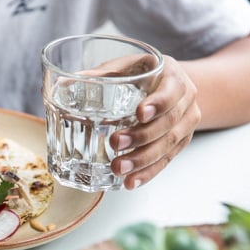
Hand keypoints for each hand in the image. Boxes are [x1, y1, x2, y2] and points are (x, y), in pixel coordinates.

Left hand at [109, 56, 200, 188]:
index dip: (158, 103)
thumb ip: (101, 75)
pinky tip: (131, 181)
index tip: (139, 114)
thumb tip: (64, 82)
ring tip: (119, 168)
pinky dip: (148, 173)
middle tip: (115, 143)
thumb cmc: (140, 74)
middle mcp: (186, 99)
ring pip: (168, 145)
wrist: (168, 85)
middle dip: (142, 136)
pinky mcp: (180, 142)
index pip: (171, 90)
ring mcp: (186, 122)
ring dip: (143, 160)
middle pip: (169, 122)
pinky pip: (166, 160)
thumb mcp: (124, 67)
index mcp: (173, 75)